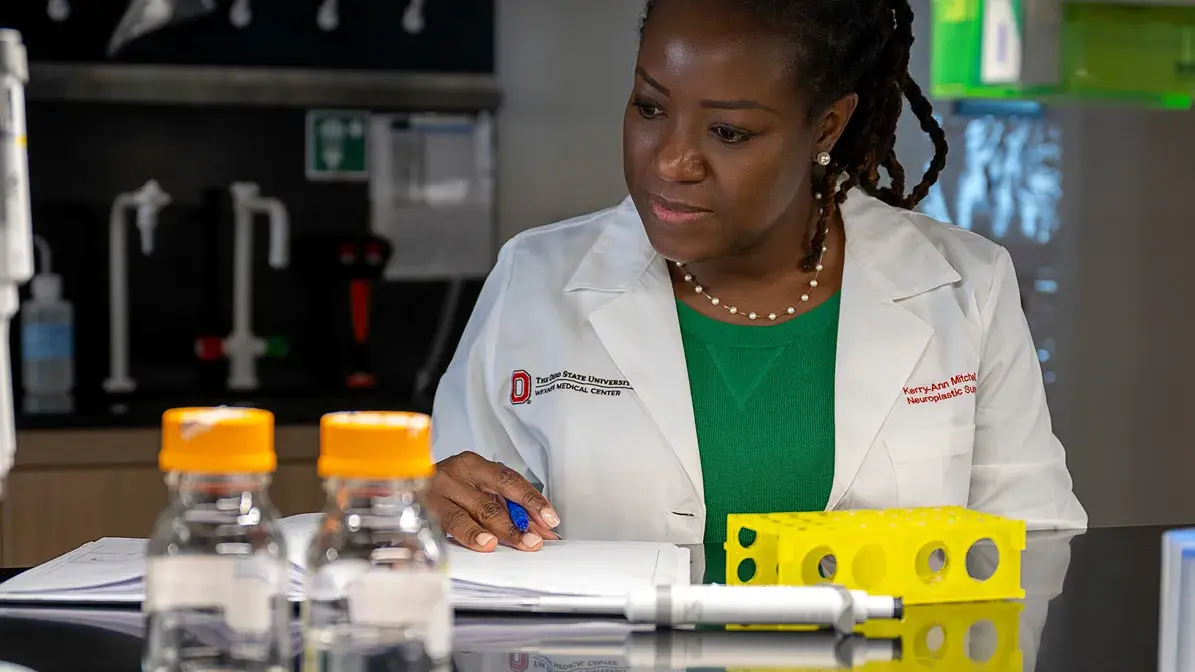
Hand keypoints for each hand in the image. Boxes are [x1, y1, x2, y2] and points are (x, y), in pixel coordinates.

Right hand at [429, 451, 561, 552]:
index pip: (508, 481)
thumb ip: (511, 508)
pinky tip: (468, 545)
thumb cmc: (452, 488)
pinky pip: (440, 528)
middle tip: (531, 541)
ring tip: (493, 544)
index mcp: (474, 465)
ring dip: (480, 533)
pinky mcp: (420, 513)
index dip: (531, 500)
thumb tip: (542, 531)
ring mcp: (434, 495)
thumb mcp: (482, 489)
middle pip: (487, 502)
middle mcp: (454, 476)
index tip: (549, 519)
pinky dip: (457, 538)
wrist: (402, 477)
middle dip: (512, 525)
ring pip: (460, 516)